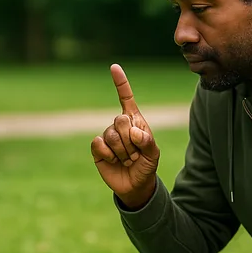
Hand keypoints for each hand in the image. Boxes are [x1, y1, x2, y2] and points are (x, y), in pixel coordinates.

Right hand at [91, 64, 159, 209]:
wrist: (135, 185)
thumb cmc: (146, 166)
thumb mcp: (154, 154)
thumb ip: (147, 141)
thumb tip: (133, 132)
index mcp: (135, 121)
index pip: (126, 98)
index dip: (120, 83)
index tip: (114, 67)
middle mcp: (119, 125)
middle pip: (120, 120)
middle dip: (130, 141)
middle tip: (135, 154)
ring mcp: (107, 135)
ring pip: (111, 135)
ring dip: (122, 152)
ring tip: (127, 160)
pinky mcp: (98, 148)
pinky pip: (99, 144)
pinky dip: (108, 155)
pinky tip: (113, 161)